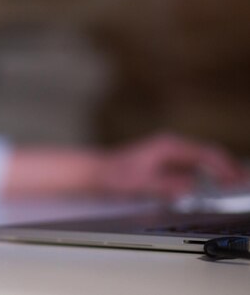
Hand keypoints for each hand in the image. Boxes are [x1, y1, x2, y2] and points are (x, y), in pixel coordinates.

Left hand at [96, 134, 246, 198]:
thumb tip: (190, 187)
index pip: (205, 154)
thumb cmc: (115, 175)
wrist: (97, 172)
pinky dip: (206, 174)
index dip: (225, 167)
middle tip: (243, 182)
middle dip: (227, 168)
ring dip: (218, 171)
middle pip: (208, 154)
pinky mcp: (165, 162)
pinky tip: (213, 183)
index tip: (238, 180)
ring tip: (235, 183)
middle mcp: (171, 146)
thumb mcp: (142, 183)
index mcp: (168, 146)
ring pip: (202, 160)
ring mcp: (168, 153)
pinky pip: (192, 166)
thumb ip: (166, 185)